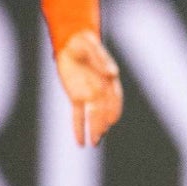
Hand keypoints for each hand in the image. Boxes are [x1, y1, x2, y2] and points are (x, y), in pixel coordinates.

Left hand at [55, 29, 122, 146]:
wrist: (72, 43)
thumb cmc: (85, 43)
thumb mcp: (91, 48)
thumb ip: (101, 60)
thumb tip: (113, 73)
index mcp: (109, 78)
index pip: (114, 96)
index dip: (114, 108)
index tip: (112, 119)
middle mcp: (102, 89)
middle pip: (103, 109)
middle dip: (102, 123)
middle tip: (100, 135)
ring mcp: (89, 95)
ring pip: (92, 115)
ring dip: (94, 128)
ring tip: (94, 142)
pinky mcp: (76, 98)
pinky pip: (78, 116)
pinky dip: (78, 129)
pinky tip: (80, 142)